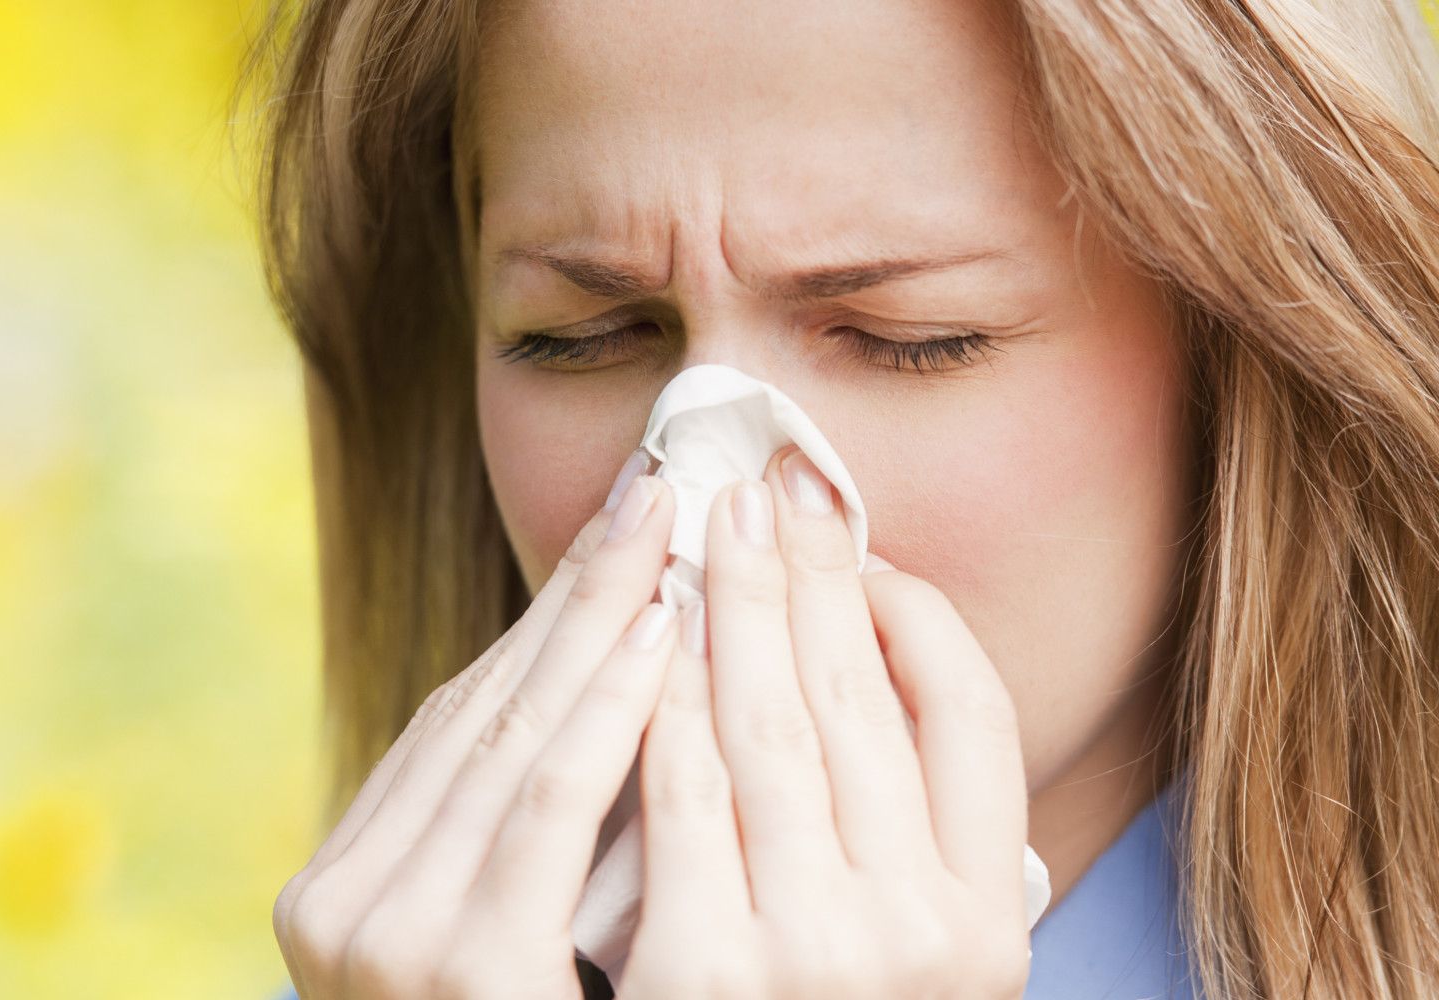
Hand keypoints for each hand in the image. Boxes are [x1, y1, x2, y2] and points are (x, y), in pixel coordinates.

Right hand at [273, 469, 686, 998]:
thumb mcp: (482, 952)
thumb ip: (504, 859)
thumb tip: (598, 700)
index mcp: (331, 898)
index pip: (445, 734)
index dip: (533, 627)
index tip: (607, 543)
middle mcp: (338, 911)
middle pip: (477, 716)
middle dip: (572, 594)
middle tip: (646, 492)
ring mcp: (391, 939)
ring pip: (513, 741)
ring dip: (598, 623)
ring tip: (665, 532)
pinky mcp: (468, 967)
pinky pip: (549, 803)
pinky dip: (611, 711)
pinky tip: (662, 636)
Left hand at [615, 445, 1030, 999]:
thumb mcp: (898, 961)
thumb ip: (906, 849)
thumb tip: (869, 656)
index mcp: (990, 926)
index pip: (975, 718)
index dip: (912, 610)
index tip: (855, 538)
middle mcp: (925, 941)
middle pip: (860, 700)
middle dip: (806, 571)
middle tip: (766, 477)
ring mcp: (817, 959)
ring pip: (764, 726)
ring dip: (728, 606)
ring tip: (703, 521)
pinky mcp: (705, 977)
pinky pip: (678, 794)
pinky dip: (660, 696)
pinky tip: (644, 624)